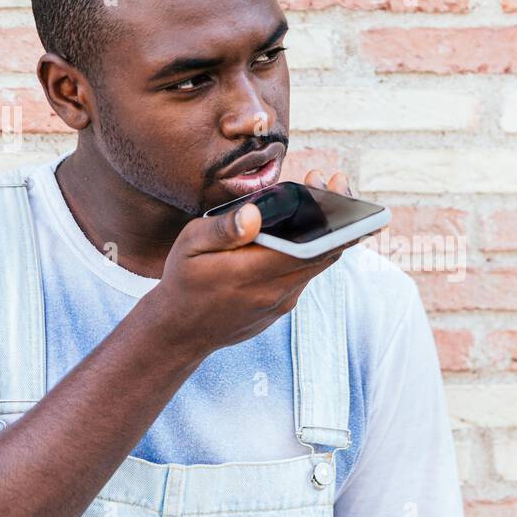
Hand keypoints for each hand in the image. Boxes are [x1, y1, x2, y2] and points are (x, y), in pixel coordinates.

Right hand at [144, 167, 364, 365]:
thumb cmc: (183, 282)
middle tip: (333, 183)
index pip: (309, 246)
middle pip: (324, 252)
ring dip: (324, 233)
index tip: (335, 184)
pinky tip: (303, 229)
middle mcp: (274, 291)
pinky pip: (305, 274)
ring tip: (318, 198)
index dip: (330, 215)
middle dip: (334, 215)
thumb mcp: (191, 245)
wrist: (181, 332)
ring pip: (317, 263)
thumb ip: (223, 229)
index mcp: (252, 273)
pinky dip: (311, 251)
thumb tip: (254, 214)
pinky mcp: (282, 307)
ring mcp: (281, 302)